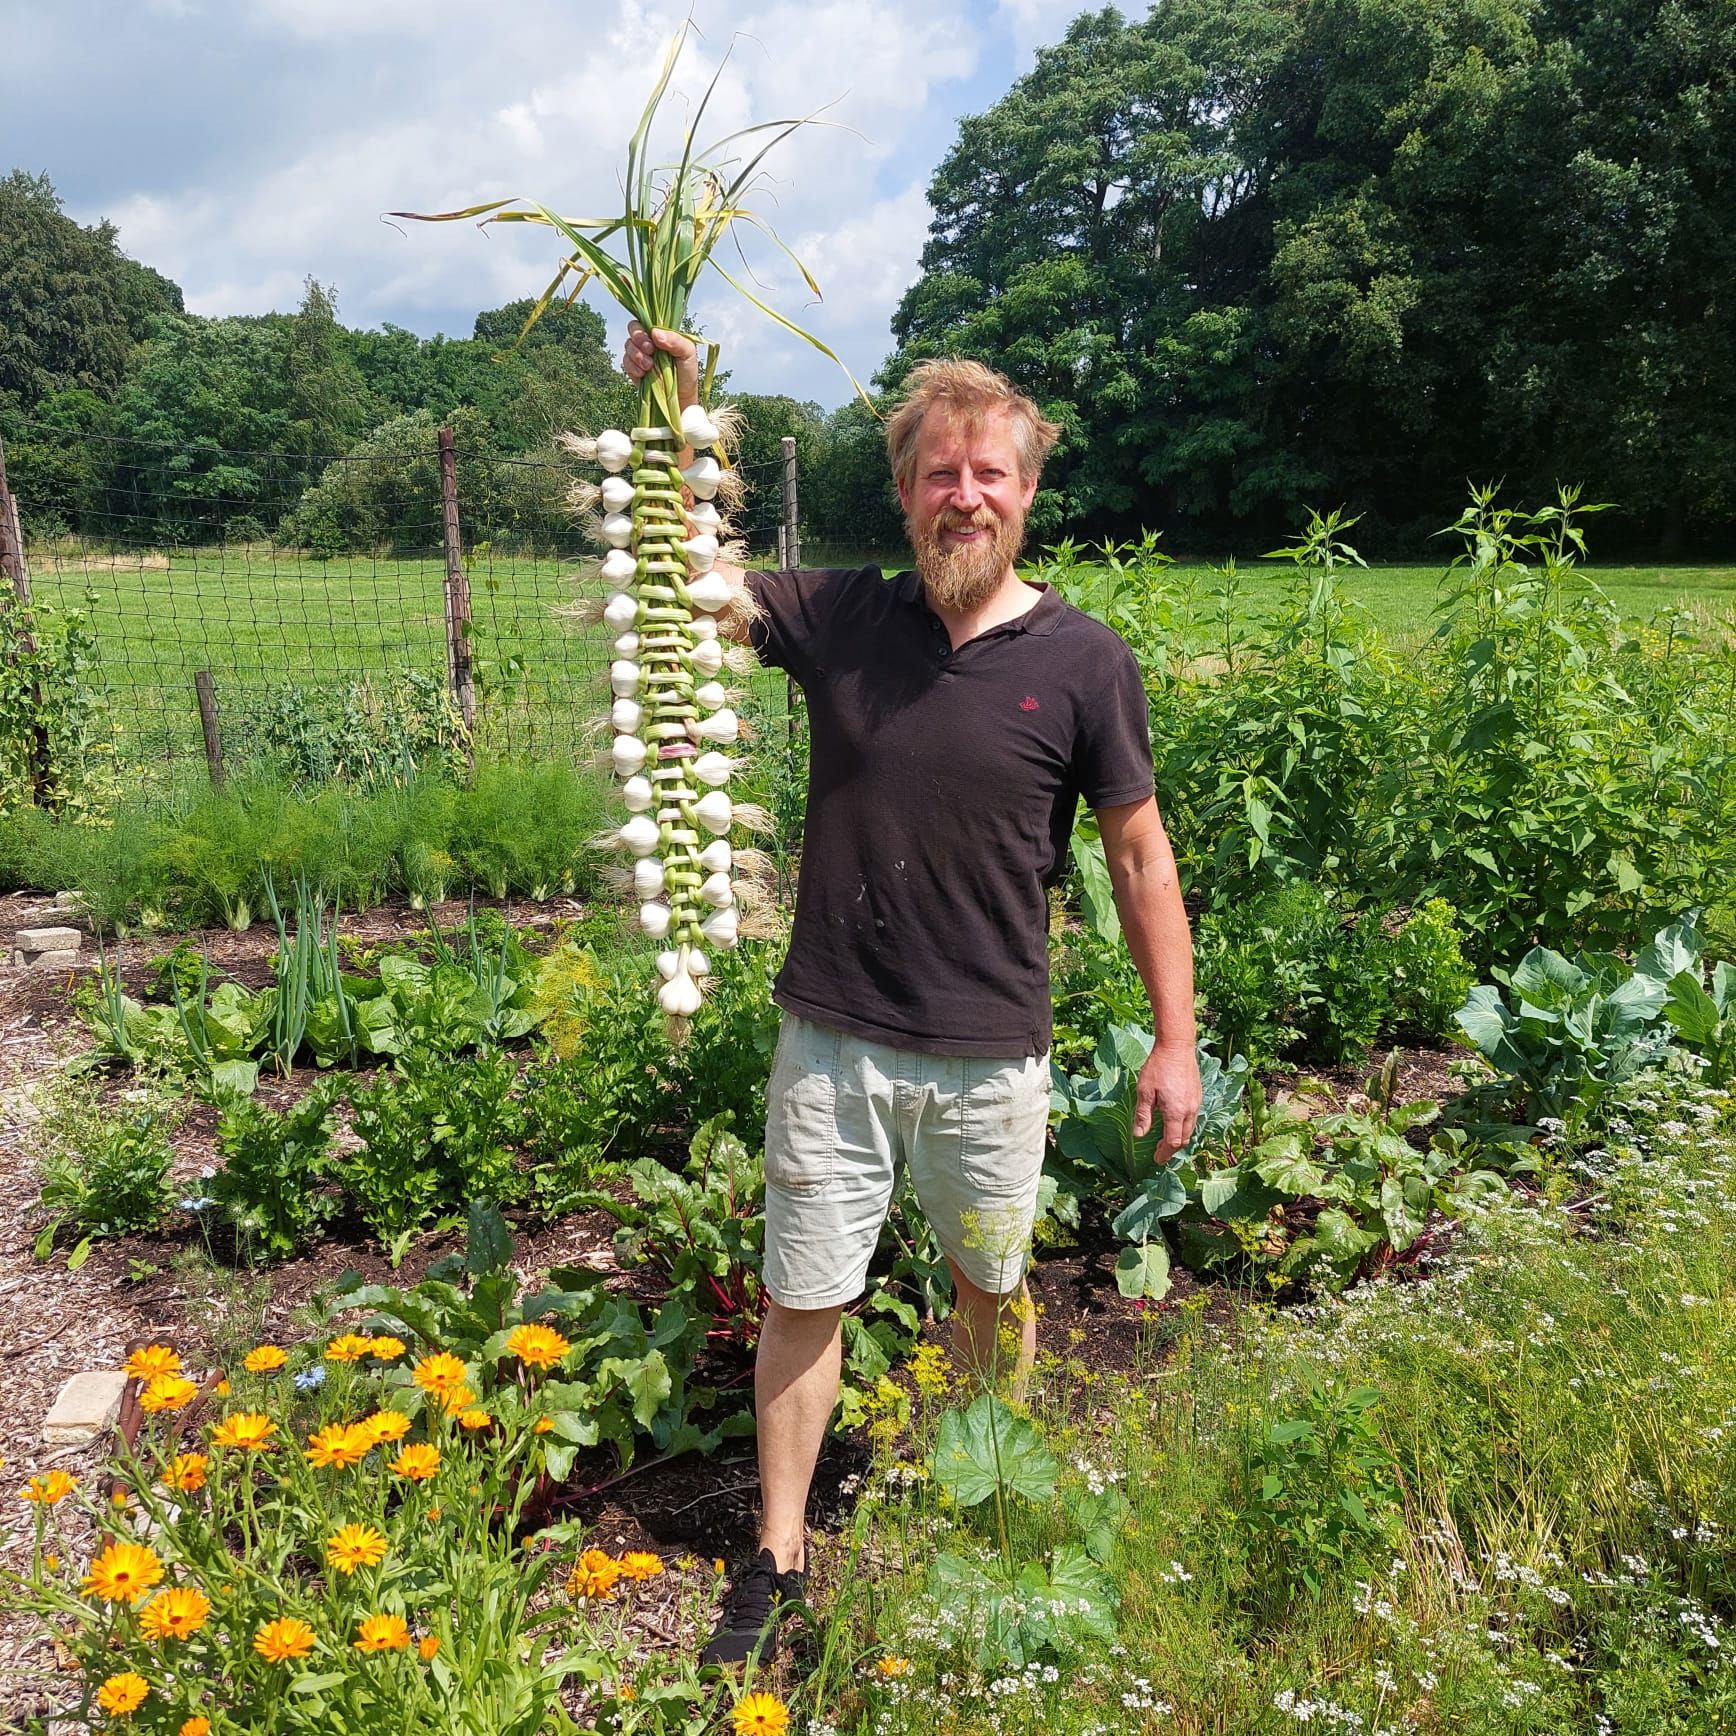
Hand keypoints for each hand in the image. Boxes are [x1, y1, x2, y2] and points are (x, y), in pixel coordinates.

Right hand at [623, 320, 698, 410]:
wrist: (681, 399)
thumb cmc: (687, 373)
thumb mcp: (688, 353)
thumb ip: (675, 340)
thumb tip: (655, 332)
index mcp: (662, 333)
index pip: (647, 319)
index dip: (646, 326)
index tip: (653, 339)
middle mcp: (649, 341)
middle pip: (633, 329)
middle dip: (639, 339)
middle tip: (650, 351)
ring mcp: (640, 355)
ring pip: (628, 345)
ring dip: (636, 355)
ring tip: (649, 366)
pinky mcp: (634, 369)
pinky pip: (625, 362)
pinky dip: (632, 367)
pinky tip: (643, 374)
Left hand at [1134, 1041, 1201, 1161]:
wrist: (1177, 1047)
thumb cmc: (1158, 1067)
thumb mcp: (1144, 1091)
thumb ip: (1143, 1115)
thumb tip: (1139, 1135)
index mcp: (1176, 1112)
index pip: (1173, 1142)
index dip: (1164, 1154)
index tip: (1156, 1160)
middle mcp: (1190, 1110)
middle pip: (1184, 1138)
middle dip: (1172, 1148)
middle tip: (1159, 1152)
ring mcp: (1196, 1103)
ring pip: (1190, 1129)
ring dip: (1178, 1138)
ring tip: (1165, 1139)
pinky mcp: (1198, 1095)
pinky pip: (1193, 1118)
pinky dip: (1183, 1126)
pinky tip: (1173, 1121)